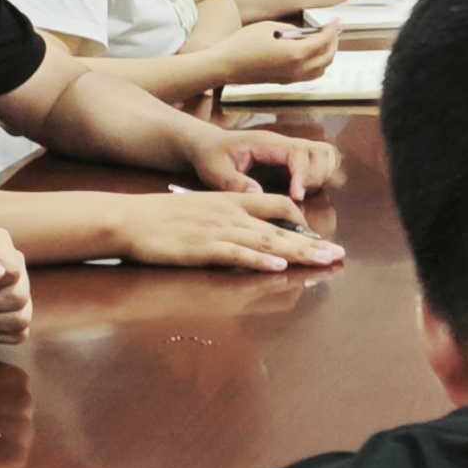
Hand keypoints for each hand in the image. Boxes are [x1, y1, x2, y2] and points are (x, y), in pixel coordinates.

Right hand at [116, 188, 343, 272]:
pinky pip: (237, 255)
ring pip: (267, 242)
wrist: (127, 218)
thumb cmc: (159, 217)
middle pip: (281, 228)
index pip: (278, 206)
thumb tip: (245, 232)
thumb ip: (225, 218)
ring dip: (299, 253)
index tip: (318, 238)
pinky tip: (280, 266)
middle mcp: (230, 213)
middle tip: (340, 255)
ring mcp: (218, 231)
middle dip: (313, 243)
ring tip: (325, 261)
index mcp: (230, 201)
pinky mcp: (202, 248)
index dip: (301, 222)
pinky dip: (260, 261)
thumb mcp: (199, 208)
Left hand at [197, 126, 340, 200]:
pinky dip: (319, 178)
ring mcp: (290, 151)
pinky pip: (318, 164)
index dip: (303, 175)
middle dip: (318, 176)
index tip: (297, 196)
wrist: (208, 146)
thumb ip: (234, 182)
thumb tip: (258, 194)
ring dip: (322, 176)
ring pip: (325, 155)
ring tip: (302, 194)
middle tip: (299, 196)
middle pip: (321, 151)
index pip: (298, 152)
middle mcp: (284, 144)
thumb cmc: (211, 156)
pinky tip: (300, 193)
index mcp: (267, 144)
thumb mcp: (215, 170)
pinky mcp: (292, 161)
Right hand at [216, 19, 340, 88]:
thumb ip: (291, 30)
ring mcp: (291, 78)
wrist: (226, 65)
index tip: (337, 21)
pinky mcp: (284, 82)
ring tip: (324, 43)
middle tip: (332, 31)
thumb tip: (303, 34)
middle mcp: (297, 69)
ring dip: (327, 56)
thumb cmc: (243, 44)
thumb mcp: (269, 28)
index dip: (332, 29)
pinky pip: (310, 76)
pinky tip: (311, 56)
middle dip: (333, 42)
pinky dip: (317, 66)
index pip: (323, 41)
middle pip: (327, 57)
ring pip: (321, 70)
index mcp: (296, 54)